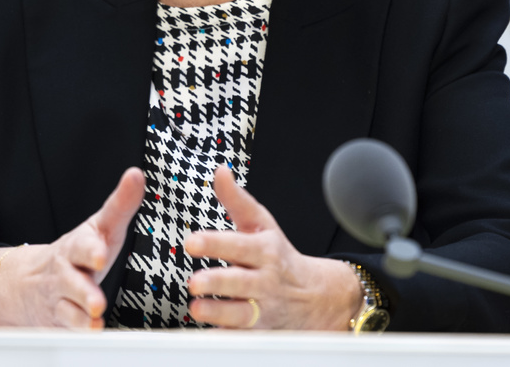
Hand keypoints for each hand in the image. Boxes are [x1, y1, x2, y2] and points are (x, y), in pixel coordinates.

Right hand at [0, 167, 144, 328]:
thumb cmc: (80, 251)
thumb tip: (136, 174)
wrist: (30, 282)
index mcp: (78, 246)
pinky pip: (68, 328)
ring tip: (96, 317)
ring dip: (83, 316)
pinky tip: (92, 333)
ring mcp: (61, 297)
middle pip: (72, 280)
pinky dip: (79, 332)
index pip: (82, 244)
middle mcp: (66, 271)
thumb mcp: (100, 225)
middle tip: (97, 300)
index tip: (99, 255)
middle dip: (84, 290)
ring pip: (69, 308)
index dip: (90, 249)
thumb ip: (121, 204)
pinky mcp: (59, 320)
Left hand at [184, 166, 361, 329]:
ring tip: (197, 308)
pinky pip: (241, 338)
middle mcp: (264, 280)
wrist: (317, 297)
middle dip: (217, 282)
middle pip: (239, 281)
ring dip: (218, 312)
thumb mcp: (262, 224)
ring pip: (241, 314)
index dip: (215, 243)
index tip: (192, 241)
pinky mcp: (260, 333)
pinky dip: (225, 338)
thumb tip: (219, 171)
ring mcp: (263, 308)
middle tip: (194, 282)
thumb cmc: (279, 256)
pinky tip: (206, 335)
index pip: (237, 245)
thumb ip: (237, 200)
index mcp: (263, 250)